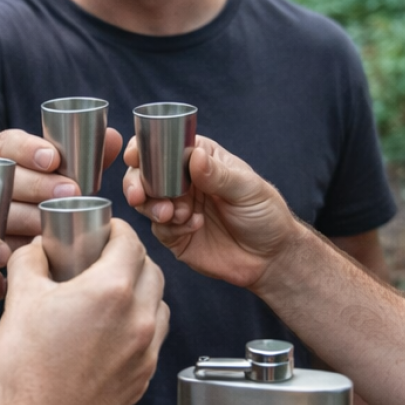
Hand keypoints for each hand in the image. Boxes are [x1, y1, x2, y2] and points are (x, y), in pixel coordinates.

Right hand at [0, 127, 123, 248]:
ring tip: (58, 218)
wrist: (1, 214)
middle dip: (38, 185)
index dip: (27, 149)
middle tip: (71, 191)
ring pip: (3, 213)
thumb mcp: (55, 166)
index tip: (53, 158)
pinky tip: (39, 245)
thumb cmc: (41, 184)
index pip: (6, 144)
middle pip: (6, 180)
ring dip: (31, 216)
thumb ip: (83, 153)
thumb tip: (113, 137)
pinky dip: (20, 244)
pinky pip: (0, 243)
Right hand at [0, 220, 167, 404]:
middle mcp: (137, 319)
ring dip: (141, 290)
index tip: (104, 229)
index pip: (130, 242)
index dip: (117, 229)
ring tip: (111, 292)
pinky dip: (140, 323)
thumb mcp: (20, 299)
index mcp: (110, 292)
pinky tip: (112, 328)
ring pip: (158, 304)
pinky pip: (153, 338)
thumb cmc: (23, 370)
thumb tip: (39, 248)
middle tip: (104, 256)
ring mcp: (145, 352)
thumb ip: (31, 260)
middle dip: (130, 257)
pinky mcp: (143, 377)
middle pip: (151, 270)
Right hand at [121, 135, 299, 287]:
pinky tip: (194, 226)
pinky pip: (159, 229)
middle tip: (140, 196)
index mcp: (199, 160)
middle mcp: (183, 182)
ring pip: (146, 202)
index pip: (164, 146)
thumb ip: (218, 175)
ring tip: (172, 214)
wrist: (270, 258)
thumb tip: (193, 156)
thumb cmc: (265, 214)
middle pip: (145, 175)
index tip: (134, 157)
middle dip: (136, 183)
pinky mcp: (175, 235)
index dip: (144, 149)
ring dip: (152, 207)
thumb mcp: (247, 189)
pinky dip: (171, 227)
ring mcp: (177, 208)